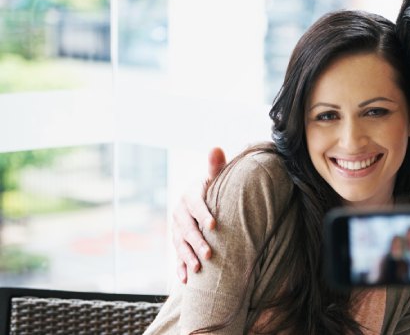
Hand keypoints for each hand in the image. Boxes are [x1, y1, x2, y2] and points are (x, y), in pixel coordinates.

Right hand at [172, 147, 226, 282]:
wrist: (204, 201)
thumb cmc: (214, 188)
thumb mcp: (214, 177)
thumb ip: (215, 166)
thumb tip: (216, 147)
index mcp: (190, 195)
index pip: (195, 204)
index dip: (203, 213)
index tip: (214, 224)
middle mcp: (180, 212)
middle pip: (187, 228)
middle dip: (197, 242)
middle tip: (209, 254)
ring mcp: (177, 228)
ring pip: (180, 244)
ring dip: (187, 257)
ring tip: (198, 269)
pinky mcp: (178, 241)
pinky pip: (177, 256)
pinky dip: (180, 268)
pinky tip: (185, 279)